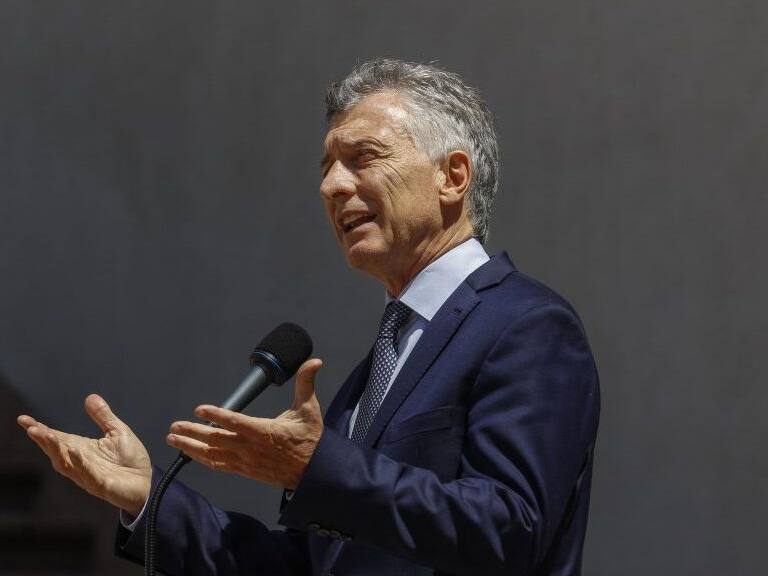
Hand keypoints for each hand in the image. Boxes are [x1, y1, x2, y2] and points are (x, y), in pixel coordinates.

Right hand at [17, 394, 151, 516]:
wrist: (148, 481)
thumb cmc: (130, 459)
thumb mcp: (117, 431)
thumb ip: (103, 416)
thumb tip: (90, 397)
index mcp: (82, 449)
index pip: (57, 438)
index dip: (40, 430)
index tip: (24, 420)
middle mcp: (81, 462)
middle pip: (57, 451)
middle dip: (44, 440)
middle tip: (32, 428)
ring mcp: (89, 475)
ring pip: (67, 464)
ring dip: (56, 450)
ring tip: (47, 435)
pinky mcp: (102, 485)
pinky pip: (88, 474)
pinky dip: (80, 463)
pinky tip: (74, 451)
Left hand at [167, 358, 323, 489]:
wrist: (313, 472)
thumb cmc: (310, 439)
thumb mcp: (309, 409)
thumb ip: (306, 383)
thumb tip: (314, 361)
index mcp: (265, 432)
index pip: (235, 422)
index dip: (216, 415)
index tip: (200, 409)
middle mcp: (251, 448)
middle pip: (216, 440)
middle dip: (192, 432)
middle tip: (175, 425)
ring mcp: (246, 462)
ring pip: (213, 454)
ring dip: (191, 446)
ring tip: (173, 438)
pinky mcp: (245, 471)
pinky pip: (219, 465)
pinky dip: (202, 459)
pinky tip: (190, 453)